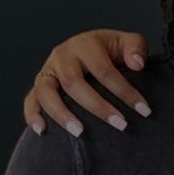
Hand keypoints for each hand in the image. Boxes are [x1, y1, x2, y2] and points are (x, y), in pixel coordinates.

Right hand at [25, 29, 151, 136]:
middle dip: (98, 106)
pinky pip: (30, 100)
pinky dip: (32, 115)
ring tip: (80, 132)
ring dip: (62, 114)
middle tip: (120, 124)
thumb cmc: (112, 48)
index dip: (125, 91)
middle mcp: (62, 56)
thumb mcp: (127, 41)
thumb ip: (136, 48)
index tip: (143, 110)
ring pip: (46, 92)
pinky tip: (42, 130)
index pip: (105, 70)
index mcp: (85, 44)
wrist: (91, 47)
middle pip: (74, 83)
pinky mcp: (38, 84)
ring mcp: (47, 70)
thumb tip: (137, 65)